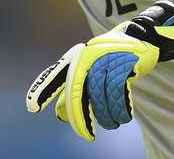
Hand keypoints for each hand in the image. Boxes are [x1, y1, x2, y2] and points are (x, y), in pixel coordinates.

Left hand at [26, 0, 173, 140]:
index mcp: (77, 58)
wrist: (141, 37)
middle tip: (86, 135)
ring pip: (99, 98)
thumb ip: (75, 90)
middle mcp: (87, 58)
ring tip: (112, 122)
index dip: (43, 90)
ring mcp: (105, 60)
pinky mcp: (123, 65)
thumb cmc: (112, 58)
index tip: (32, 107)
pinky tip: (123, 116)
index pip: (56, 75)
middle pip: (78, 93)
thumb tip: (60, 116)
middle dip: (80, 118)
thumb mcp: (92, 70)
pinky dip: (121, 110)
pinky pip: (117, 95)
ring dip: (107, 117)